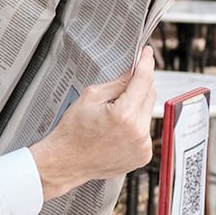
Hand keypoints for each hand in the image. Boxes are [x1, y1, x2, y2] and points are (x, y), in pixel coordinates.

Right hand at [28, 46, 156, 201]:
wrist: (66, 161)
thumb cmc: (73, 131)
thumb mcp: (91, 97)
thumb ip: (117, 83)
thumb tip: (134, 72)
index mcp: (124, 115)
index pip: (143, 80)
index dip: (146, 63)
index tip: (147, 53)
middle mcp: (138, 132)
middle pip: (150, 95)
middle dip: (139, 85)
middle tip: (121, 87)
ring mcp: (142, 146)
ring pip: (148, 113)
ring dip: (137, 107)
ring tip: (112, 115)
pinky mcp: (143, 156)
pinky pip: (145, 131)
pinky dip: (136, 125)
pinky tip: (116, 130)